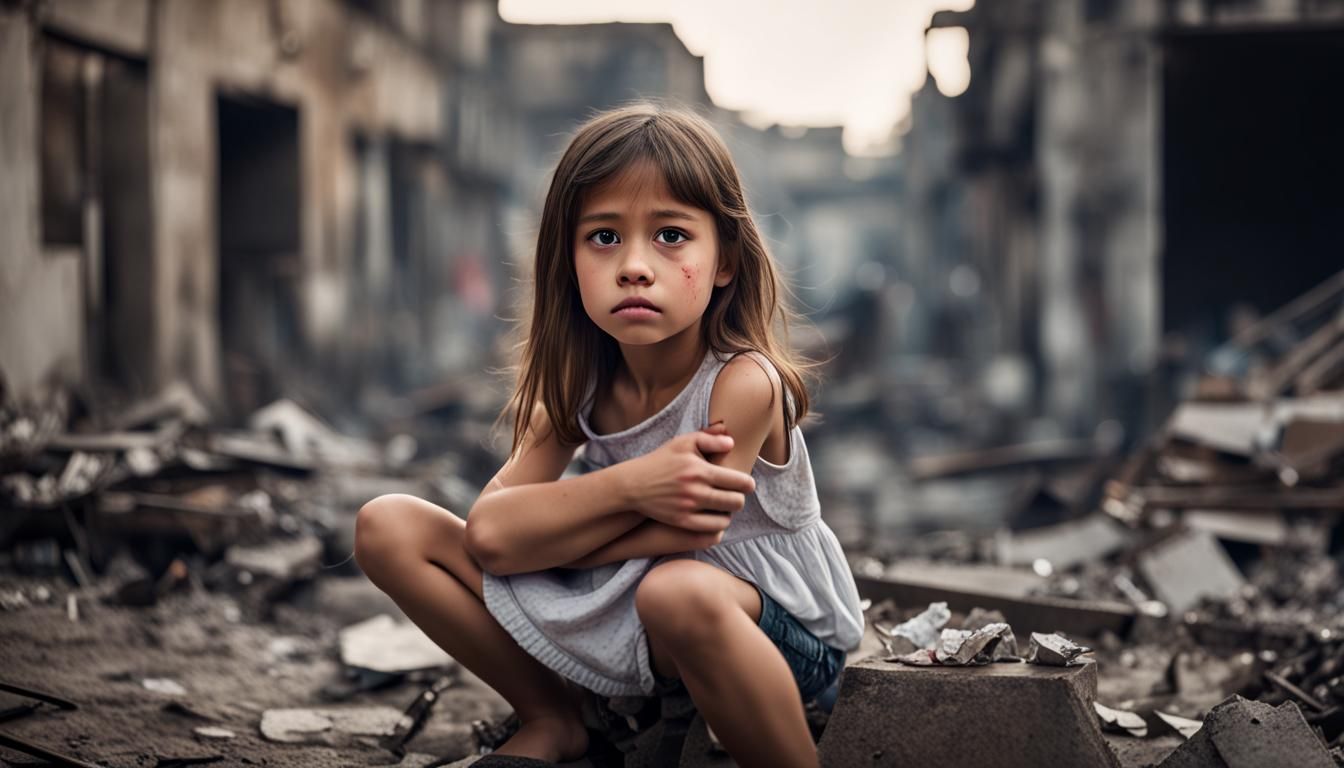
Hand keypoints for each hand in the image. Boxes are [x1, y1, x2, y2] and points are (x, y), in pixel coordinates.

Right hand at [626, 424, 754, 531]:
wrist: (634, 483)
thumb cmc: (661, 460)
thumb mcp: (683, 442)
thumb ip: (710, 438)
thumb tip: (732, 443)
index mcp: (700, 470)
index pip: (739, 482)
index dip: (748, 484)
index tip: (746, 484)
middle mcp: (696, 491)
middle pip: (736, 502)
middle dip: (739, 498)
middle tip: (734, 495)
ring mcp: (688, 508)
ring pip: (726, 518)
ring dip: (728, 512)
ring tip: (724, 506)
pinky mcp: (681, 522)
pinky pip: (712, 529)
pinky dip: (718, 524)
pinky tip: (714, 516)